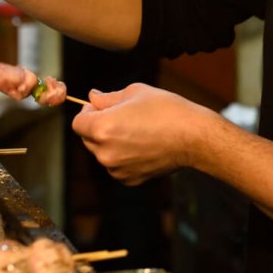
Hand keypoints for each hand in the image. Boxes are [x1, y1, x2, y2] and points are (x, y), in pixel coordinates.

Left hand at [71, 83, 215, 184]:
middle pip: (88, 139)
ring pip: (102, 153)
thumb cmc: (166, 109)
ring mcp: (117, 169)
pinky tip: (143, 145)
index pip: (78, 122)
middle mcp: (105, 153)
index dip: (87, 112)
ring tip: (136, 130)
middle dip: (98, 127)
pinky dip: (123, 157)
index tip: (101, 107)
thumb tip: (92, 97)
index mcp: (102, 128)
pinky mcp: (130, 179)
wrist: (193, 137)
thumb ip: (107, 98)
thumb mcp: (135, 92)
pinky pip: (117, 166)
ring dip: (110, 142)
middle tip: (122, 116)